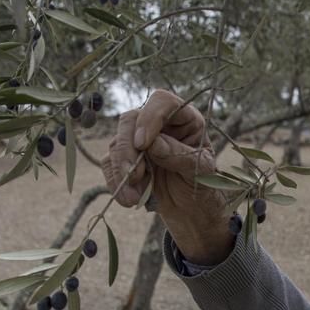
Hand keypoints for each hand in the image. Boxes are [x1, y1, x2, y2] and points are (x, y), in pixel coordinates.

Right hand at [100, 90, 233, 264]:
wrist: (189, 207)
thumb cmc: (200, 184)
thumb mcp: (199, 171)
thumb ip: (179, 156)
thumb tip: (152, 144)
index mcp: (184, 118)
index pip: (162, 102)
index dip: (149, 117)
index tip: (143, 144)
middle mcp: (158, 124)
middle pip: (131, 119)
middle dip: (127, 149)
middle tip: (132, 176)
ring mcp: (138, 139)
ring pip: (117, 142)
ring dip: (121, 171)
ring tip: (134, 197)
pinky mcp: (124, 157)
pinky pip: (108, 163)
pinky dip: (115, 181)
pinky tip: (128, 198)